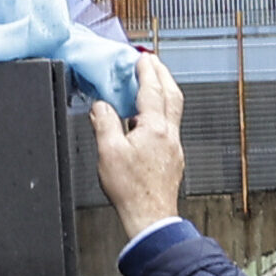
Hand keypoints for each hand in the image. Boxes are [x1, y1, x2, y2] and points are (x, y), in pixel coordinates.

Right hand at [89, 50, 189, 236]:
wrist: (150, 216)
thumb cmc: (132, 190)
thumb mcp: (108, 152)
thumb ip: (104, 123)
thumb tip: (101, 106)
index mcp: (154, 128)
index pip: (152, 90)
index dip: (146, 71)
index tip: (141, 58)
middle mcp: (169, 134)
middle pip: (171, 94)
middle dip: (162, 74)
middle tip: (153, 62)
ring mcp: (174, 146)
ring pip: (174, 110)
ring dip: (165, 91)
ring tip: (153, 84)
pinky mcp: (173, 158)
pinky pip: (170, 126)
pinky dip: (162, 111)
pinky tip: (150, 118)